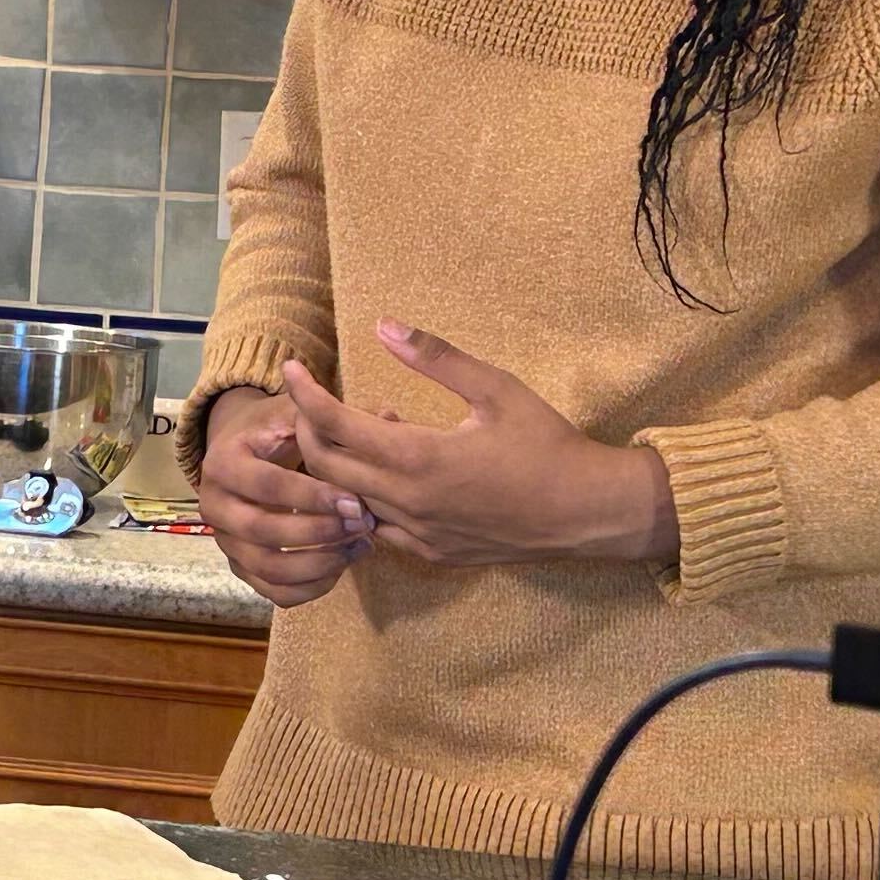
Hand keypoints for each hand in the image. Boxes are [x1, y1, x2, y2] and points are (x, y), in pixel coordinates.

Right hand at [194, 387, 372, 608]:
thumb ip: (333, 418)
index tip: (355, 502)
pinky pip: (275, 593)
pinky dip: (312, 587)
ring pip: (269, 569)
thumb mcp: (296, 415)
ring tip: (359, 546)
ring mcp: (225, 541)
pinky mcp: (241, 567)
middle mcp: (213, 505)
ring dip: (320, 563)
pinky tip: (341, 565)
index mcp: (223, 462)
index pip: (266, 485)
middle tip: (363, 525)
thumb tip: (387, 416)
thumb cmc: (278, 431)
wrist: (244, 452)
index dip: (312, 496)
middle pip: (262, 532)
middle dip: (319, 532)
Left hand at [280, 321, 675, 570]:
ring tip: (377, 431)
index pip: (335, 426)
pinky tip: (393, 474)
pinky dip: (367, 500)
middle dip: (309, 431)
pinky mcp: (432, 553)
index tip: (291, 370)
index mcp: (419, 457)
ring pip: (349, 501)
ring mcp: (418, 533)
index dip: (306, 395)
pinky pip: (377, 529)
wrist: (588, 511)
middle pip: (326, 468)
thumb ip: (436, 358)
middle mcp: (408, 501)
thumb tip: (383, 326)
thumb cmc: (547, 444)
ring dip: (344, 466)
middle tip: (316, 402)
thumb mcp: (495, 388)